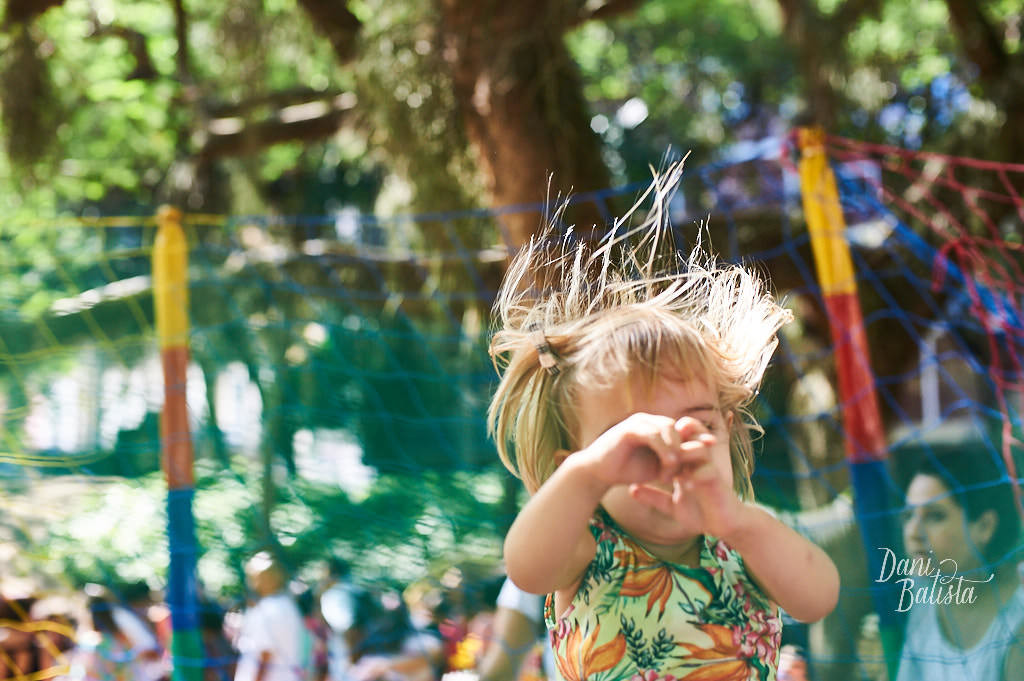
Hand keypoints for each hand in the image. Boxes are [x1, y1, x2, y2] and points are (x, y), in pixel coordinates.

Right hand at [572, 412, 695, 489]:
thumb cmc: (626, 470)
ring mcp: (638, 422)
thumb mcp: (656, 467)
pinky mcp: (628, 428)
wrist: (597, 472)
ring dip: (675, 447)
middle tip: (688, 465)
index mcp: (656, 428)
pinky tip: (669, 462)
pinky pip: (652, 434)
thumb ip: (674, 462)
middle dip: (686, 445)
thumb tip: (695, 463)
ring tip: (677, 465)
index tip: (711, 449)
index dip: (696, 437)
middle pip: (677, 426)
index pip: (681, 428)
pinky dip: (663, 447)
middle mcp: (648, 421)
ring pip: (667, 427)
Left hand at [627, 416, 745, 538]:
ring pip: (699, 448)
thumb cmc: (699, 513)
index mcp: (687, 462)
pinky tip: (684, 486)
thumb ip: (654, 497)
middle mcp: (699, 461)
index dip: (662, 437)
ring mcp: (709, 469)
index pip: (677, 437)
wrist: (725, 527)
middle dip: (673, 438)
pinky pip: (708, 471)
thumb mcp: (671, 506)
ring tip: (667, 474)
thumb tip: (631, 489)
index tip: (644, 446)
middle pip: (691, 432)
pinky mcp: (718, 482)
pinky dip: (694, 477)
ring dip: (683, 455)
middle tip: (656, 451)